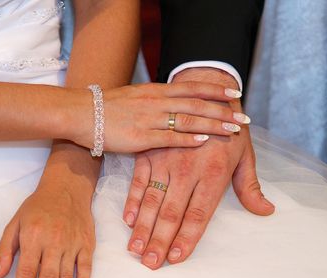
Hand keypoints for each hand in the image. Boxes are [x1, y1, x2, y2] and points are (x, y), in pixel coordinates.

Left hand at [0, 179, 94, 277]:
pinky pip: (86, 266)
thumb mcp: (15, 222)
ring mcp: (72, 243)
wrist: (67, 187)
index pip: (26, 271)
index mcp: (33, 237)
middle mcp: (54, 241)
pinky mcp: (87, 243)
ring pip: (66, 277)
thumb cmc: (39, 206)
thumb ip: (5, 249)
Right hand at [67, 82, 249, 152]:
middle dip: (222, 110)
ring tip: (232, 130)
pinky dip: (187, 139)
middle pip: (196, 104)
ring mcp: (149, 118)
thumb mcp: (136, 96)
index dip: (215, 90)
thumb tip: (175, 102)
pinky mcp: (140, 138)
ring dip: (212, 124)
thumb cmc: (109, 108)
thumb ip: (157, 99)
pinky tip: (203, 141)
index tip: (235, 93)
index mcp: (156, 91)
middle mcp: (156, 101)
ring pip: (187, 120)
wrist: (83, 114)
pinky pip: (168, 138)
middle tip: (243, 117)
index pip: (192, 88)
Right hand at [122, 68, 274, 269]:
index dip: (187, 239)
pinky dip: (133, 201)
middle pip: (172, 213)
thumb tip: (266, 212)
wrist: (206, 89)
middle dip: (160, 241)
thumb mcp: (246, 156)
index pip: (198, 215)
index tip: (177, 259)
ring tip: (135, 249)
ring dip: (143, 228)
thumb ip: (251, 187)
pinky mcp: (150, 152)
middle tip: (151, 264)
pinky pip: (139, 181)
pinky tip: (129, 220)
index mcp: (214, 174)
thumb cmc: (230, 129)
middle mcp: (188, 170)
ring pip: (153, 201)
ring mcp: (166, 160)